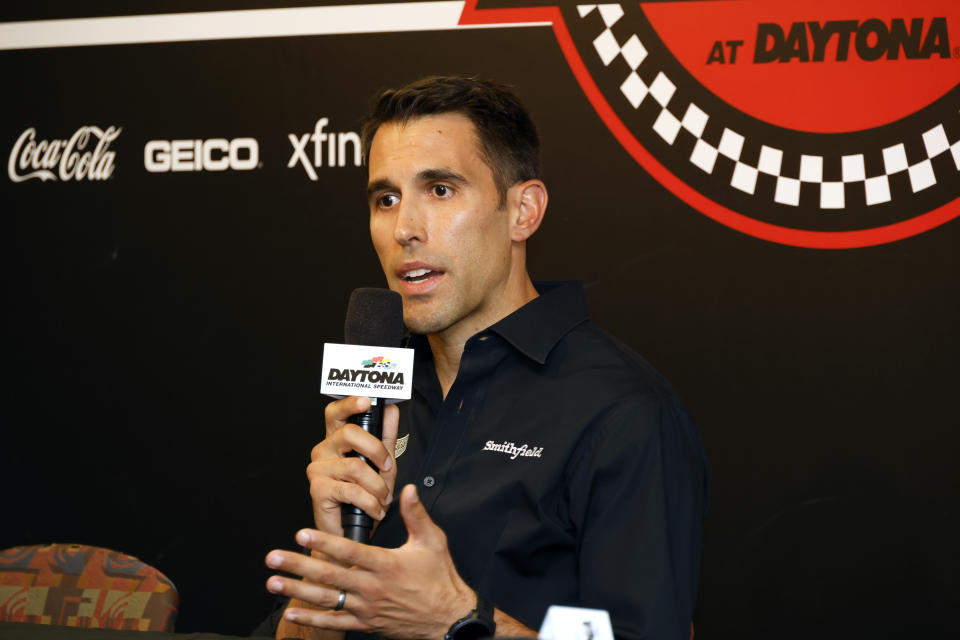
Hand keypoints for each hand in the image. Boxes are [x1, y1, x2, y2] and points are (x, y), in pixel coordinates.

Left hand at [266, 484, 475, 639]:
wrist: (448, 619)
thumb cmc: (440, 579)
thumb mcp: (433, 542)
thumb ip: (416, 515)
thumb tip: (409, 489)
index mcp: (386, 564)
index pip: (349, 550)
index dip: (323, 541)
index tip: (301, 533)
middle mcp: (372, 587)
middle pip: (328, 575)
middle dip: (298, 565)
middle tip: (273, 558)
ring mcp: (366, 608)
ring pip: (326, 598)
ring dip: (297, 590)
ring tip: (274, 581)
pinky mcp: (366, 623)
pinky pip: (335, 621)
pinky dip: (312, 618)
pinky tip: (293, 613)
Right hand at [308, 395, 398, 535]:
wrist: (352, 533)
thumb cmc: (365, 497)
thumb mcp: (382, 464)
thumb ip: (386, 436)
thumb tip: (391, 408)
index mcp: (336, 439)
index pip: (336, 412)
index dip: (349, 403)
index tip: (366, 400)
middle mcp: (323, 450)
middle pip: (349, 433)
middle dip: (377, 451)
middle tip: (387, 468)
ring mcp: (318, 469)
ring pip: (355, 466)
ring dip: (377, 486)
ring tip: (383, 498)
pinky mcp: (317, 489)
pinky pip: (351, 490)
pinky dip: (371, 502)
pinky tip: (376, 510)